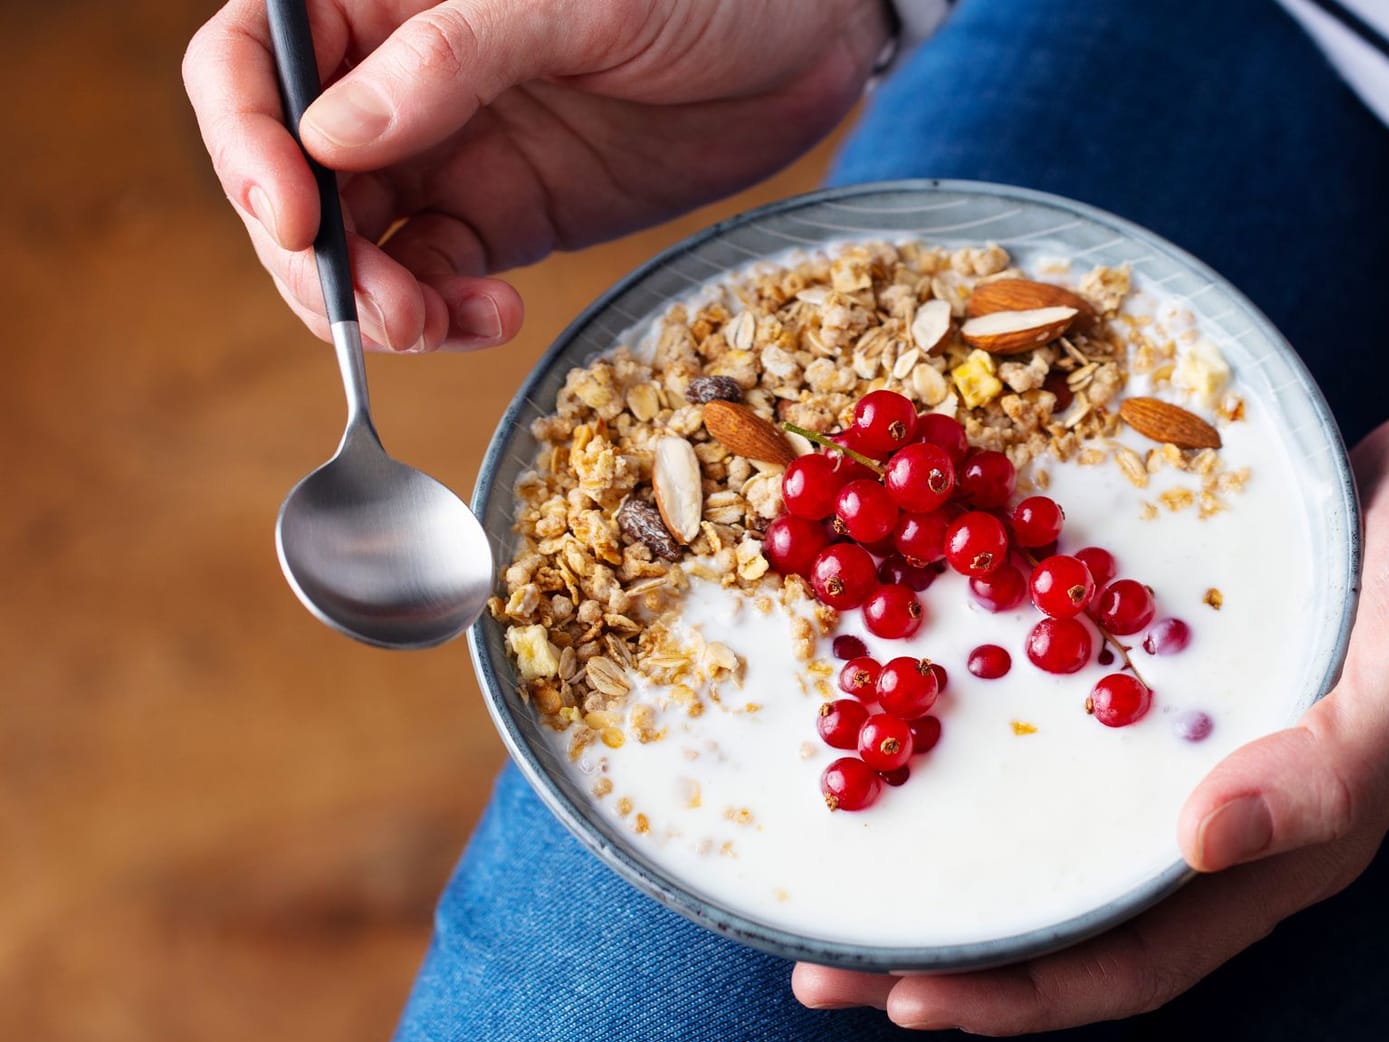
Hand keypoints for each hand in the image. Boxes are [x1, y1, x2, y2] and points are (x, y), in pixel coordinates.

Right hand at [183, 0, 889, 351]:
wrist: (807, 40)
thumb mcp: (582, 3)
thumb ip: (455, 58)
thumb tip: (333, 137)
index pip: (251, 65)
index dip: (246, 144)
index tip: (295, 219)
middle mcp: (392, 78)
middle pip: (290, 175)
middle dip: (314, 256)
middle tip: (379, 314)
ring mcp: (445, 153)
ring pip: (354, 244)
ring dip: (372, 303)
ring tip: (431, 327)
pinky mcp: (502, 219)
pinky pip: (432, 280)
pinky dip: (439, 318)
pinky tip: (489, 321)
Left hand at [792, 393, 1388, 1032]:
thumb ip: (1331, 765)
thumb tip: (1198, 845)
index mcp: (1278, 849)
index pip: (1126, 960)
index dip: (1016, 994)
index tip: (900, 994)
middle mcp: (1220, 815)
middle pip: (1066, 913)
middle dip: (950, 949)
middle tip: (820, 959)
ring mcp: (1192, 743)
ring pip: (1053, 828)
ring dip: (954, 852)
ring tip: (845, 843)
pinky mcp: (1170, 669)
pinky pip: (1067, 729)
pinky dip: (991, 741)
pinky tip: (918, 706)